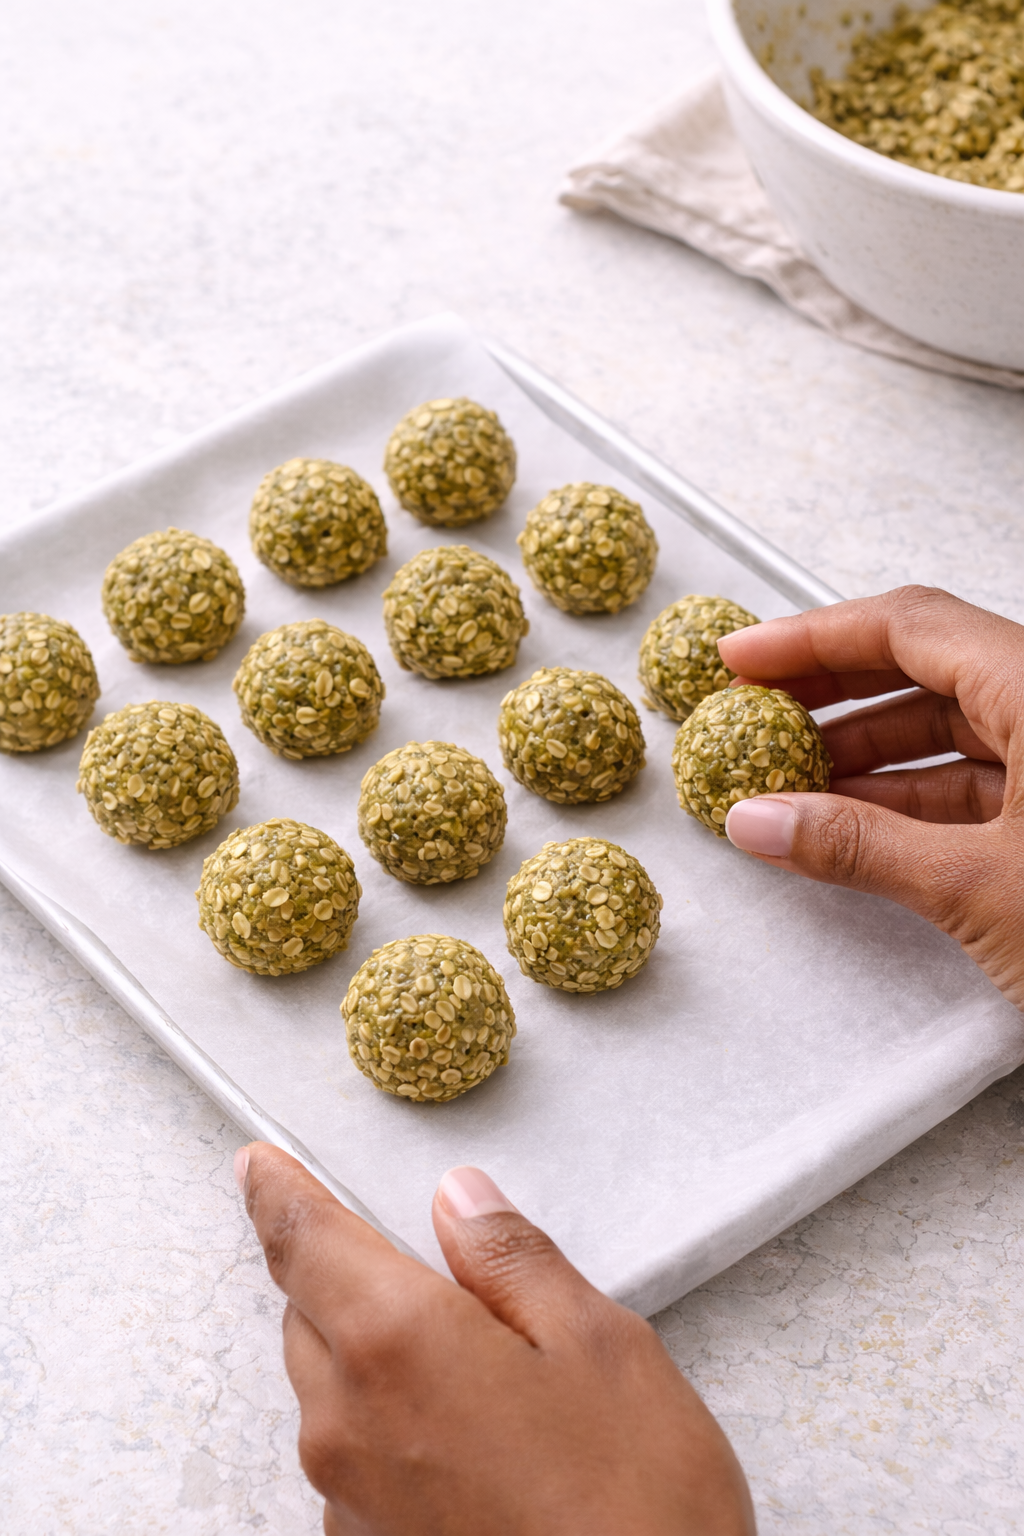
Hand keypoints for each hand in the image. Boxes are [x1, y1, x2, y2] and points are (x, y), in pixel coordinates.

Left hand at [237, 1145, 755, 1535]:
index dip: (277, 1191)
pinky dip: (389, 1427)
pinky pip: (354, 1461)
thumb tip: (460, 1203)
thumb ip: (512, 1261)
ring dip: (369, 1355)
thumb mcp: (598, 1345)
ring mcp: (352, 1501)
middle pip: (309, 1314)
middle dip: (347, 1275)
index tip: (259, 1165)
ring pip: (328, 1390)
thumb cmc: (633, 1507)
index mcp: (396, 1343)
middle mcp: (349, 1423)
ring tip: (470, 1366)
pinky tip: (473, 1442)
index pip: (302, 1240)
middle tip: (421, 1269)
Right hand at [717, 584, 1023, 1008]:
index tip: (741, 659)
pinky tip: (848, 825)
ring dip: (866, 756)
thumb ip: (859, 847)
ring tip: (785, 784)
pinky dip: (910, 800)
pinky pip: (981, 781)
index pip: (910, 626)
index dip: (813, 638)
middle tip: (752, 718)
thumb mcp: (981, 891)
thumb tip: (757, 822)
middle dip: (832, 695)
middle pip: (929, 667)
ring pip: (953, 729)